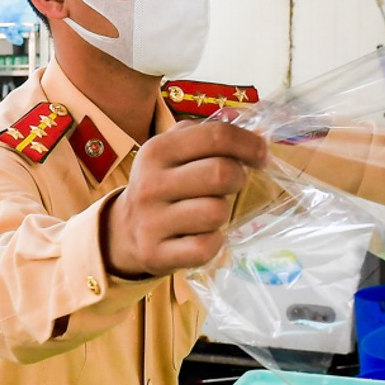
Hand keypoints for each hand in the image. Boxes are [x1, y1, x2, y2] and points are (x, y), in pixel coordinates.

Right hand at [105, 120, 268, 279]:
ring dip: (222, 213)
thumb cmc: (164, 183)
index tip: (260, 155)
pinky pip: (205, 246)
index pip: (217, 136)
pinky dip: (214, 243)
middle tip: (232, 185)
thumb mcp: (174, 150)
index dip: (249, 144)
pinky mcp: (155, 252)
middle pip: (221, 173)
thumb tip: (257, 132)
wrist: (125, 228)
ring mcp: (150, 220)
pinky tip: (203, 236)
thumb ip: (208, 134)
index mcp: (157, 150)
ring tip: (209, 211)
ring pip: (216, 212)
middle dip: (238, 178)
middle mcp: (150, 183)